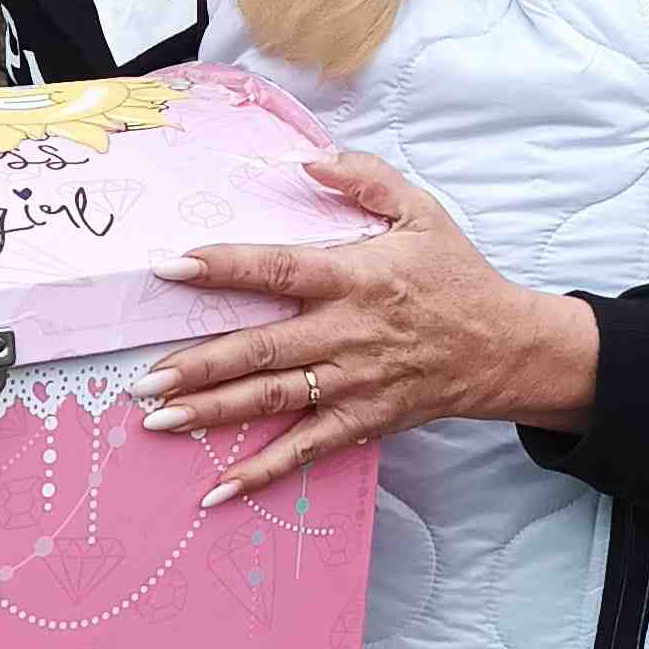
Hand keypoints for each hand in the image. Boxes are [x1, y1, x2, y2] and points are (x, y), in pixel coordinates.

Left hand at [142, 148, 599, 507]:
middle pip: (262, 349)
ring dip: (212, 413)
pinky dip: (261, 472)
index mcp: (355, 276)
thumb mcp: (421, 210)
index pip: (278, 269)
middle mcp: (347, 332)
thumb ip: (364, 177)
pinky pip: (305, 450)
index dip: (223, 267)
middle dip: (199, 365)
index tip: (170, 267)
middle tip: (144, 378)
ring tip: (157, 420)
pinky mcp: (361, 420)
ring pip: (272, 400)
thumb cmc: (455, 275)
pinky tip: (217, 489)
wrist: (504, 347)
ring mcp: (352, 382)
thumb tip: (306, 159)